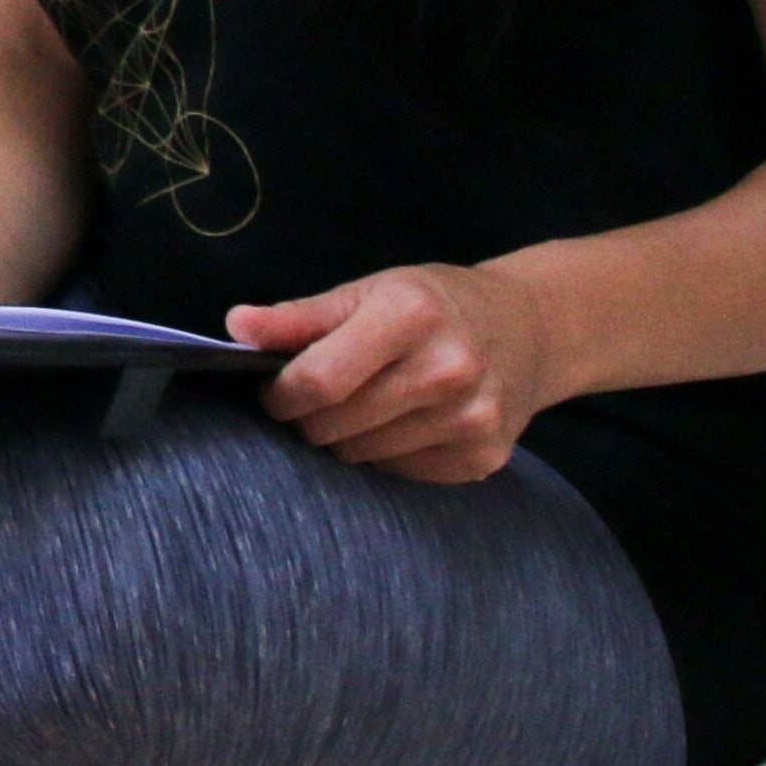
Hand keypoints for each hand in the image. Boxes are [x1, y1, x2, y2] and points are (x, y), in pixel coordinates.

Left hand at [230, 262, 555, 481]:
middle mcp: (448, 368)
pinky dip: (386, 455)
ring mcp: (472, 418)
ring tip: (364, 406)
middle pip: (335, 425)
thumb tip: (236, 327)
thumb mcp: (365, 292)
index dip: (280, 395)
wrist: (530, 330)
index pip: (318, 380)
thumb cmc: (432, 305)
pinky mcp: (484, 457)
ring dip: (346, 439)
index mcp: (410, 316)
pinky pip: (401, 473)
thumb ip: (297, 317)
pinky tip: (403, 423)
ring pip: (363, 456)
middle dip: (309, 418)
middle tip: (318, 398)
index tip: (273, 391)